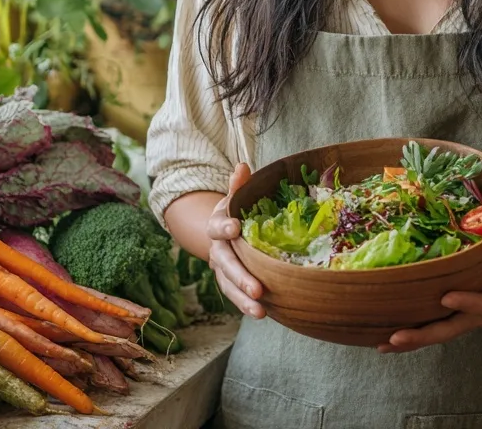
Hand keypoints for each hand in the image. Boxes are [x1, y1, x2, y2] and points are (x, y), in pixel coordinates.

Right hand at [206, 163, 265, 318]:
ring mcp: (221, 268)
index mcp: (218, 225)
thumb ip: (239, 184)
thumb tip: (243, 166)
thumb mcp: (237, 196)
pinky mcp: (229, 282)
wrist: (224, 230)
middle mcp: (216, 249)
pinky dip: (246, 305)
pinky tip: (265, 314)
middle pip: (224, 264)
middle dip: (240, 276)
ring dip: (242, 299)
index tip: (234, 228)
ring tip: (260, 311)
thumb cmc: (236, 210)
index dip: (224, 227)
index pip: (217, 226)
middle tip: (257, 289)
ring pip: (228, 286)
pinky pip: (235, 295)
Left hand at [377, 229, 481, 353]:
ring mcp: (466, 317)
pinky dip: (412, 335)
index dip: (467, 303)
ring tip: (384, 344)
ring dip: (413, 339)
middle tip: (398, 337)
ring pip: (439, 332)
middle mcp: (481, 314)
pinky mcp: (455, 315)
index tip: (446, 298)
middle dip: (426, 334)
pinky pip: (434, 327)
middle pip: (453, 328)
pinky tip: (385, 340)